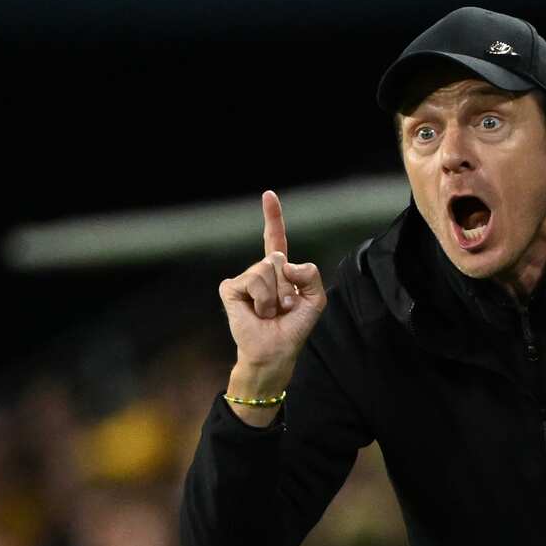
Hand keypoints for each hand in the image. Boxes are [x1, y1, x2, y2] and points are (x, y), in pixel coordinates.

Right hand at [218, 191, 326, 417]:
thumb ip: (310, 274)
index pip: (275, 238)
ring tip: (271, 312)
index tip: (268, 194)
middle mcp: (261, 270)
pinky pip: (253, 281)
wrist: (276, 351)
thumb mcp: (315, 299)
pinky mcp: (230, 288)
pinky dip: (262, 300)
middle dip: (288, 285)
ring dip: (276, 296)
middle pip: (279, 258)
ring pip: (267, 269)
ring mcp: (244, 278)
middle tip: (284, 307)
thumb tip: (284, 263)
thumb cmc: (294, 327)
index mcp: (280, 270)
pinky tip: (257, 313)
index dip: (273, 217)